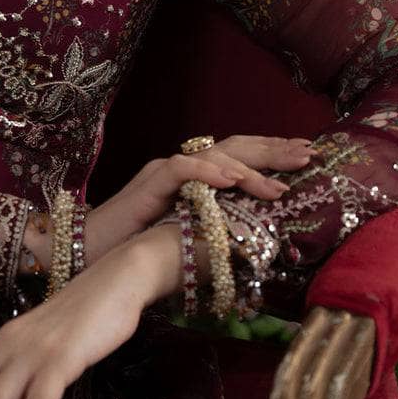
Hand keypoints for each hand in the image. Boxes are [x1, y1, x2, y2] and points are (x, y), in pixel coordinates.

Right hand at [84, 134, 313, 265]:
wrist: (89, 251)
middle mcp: (181, 167)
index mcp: (194, 177)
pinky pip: (183, 170)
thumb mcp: (189, 238)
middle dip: (274, 150)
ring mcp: (164, 172)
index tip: (306, 158)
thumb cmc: (136, 250)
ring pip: (214, 156)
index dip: (272, 154)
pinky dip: (210, 174)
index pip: (239, 155)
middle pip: (235, 146)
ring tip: (279, 185)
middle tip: (309, 154)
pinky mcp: (148, 185)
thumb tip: (256, 241)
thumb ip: (217, 231)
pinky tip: (233, 182)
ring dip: (250, 170)